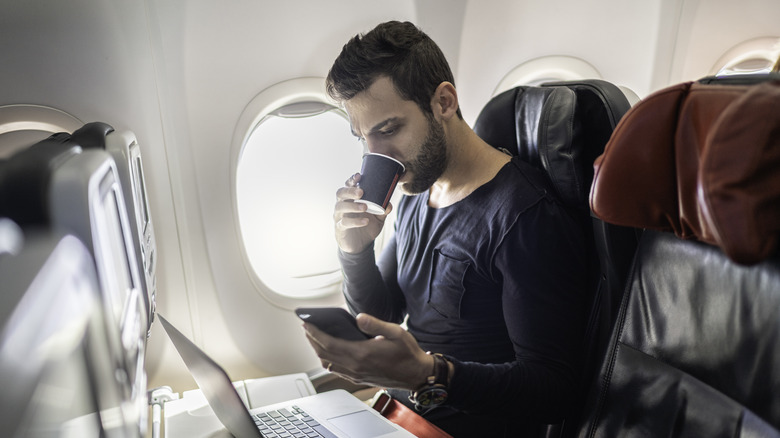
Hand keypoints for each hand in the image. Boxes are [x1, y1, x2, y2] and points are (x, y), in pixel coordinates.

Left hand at [303, 313, 432, 389]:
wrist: (416, 375)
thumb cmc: (408, 353)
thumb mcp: (396, 332)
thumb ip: (375, 324)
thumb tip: (358, 317)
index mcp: (362, 354)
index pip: (329, 343)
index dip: (314, 333)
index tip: (306, 323)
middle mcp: (355, 366)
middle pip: (324, 353)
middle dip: (312, 340)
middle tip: (306, 327)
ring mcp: (355, 374)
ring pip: (327, 363)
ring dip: (318, 350)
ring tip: (314, 338)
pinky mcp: (358, 379)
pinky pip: (336, 370)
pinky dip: (327, 360)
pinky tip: (328, 352)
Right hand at [334, 173, 391, 253]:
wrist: (360, 245)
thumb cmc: (367, 225)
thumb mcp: (378, 217)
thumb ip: (383, 210)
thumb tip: (389, 204)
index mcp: (350, 199)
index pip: (347, 186)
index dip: (351, 180)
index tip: (359, 176)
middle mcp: (342, 205)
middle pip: (340, 193)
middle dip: (350, 191)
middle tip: (361, 192)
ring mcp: (339, 217)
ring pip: (340, 207)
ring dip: (352, 205)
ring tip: (365, 207)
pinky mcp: (340, 228)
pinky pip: (344, 223)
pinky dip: (355, 222)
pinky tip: (365, 221)